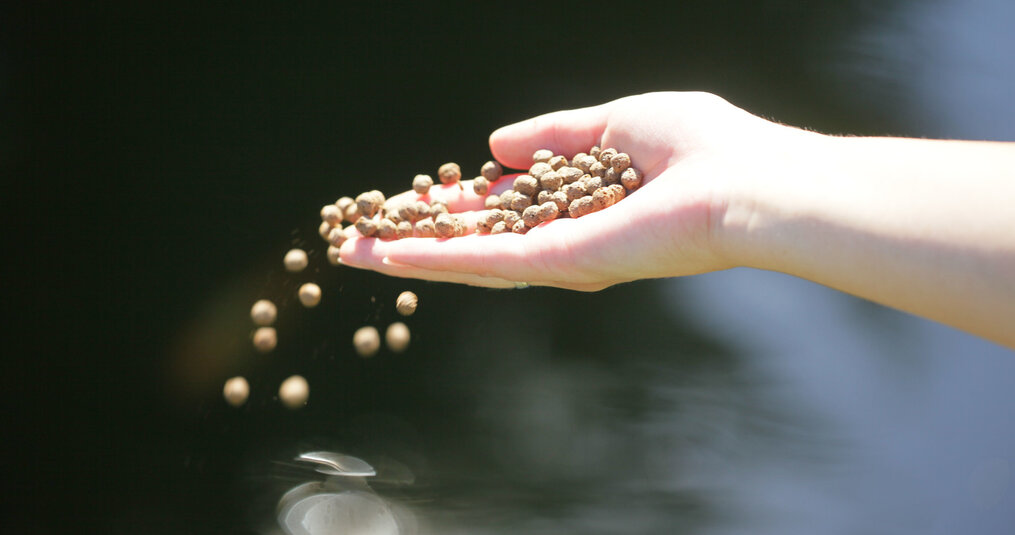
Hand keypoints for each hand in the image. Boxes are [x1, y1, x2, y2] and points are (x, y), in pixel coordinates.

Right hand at [338, 91, 808, 289]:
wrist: (748, 185)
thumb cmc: (705, 147)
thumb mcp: (616, 123)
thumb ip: (556, 134)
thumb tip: (496, 145)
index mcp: (583, 205)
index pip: (505, 207)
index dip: (457, 203)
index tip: (416, 198)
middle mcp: (567, 240)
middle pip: (478, 240)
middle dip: (418, 238)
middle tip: (360, 236)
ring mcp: (561, 258)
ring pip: (470, 258)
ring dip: (409, 255)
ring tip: (353, 249)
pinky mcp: (560, 265)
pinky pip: (484, 261)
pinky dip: (433, 259)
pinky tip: (387, 254)